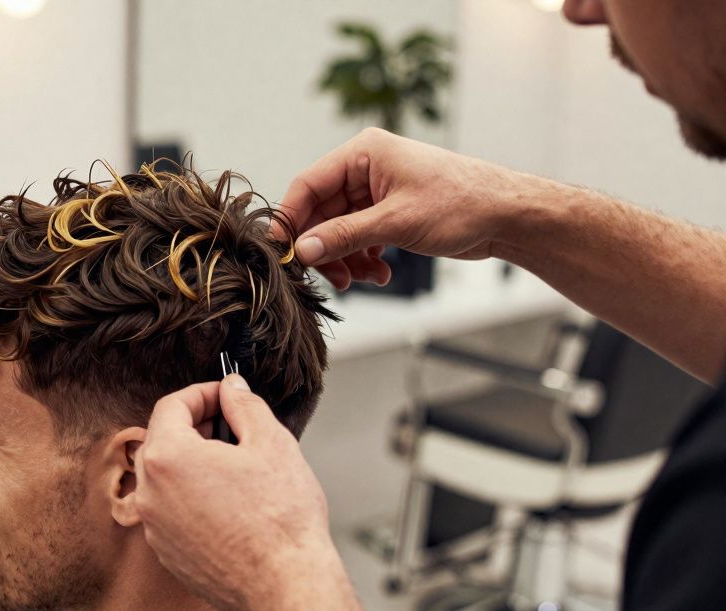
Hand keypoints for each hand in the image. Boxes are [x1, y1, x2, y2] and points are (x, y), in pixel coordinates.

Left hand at [133, 374, 333, 610]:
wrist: (285, 585)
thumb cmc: (281, 517)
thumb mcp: (270, 442)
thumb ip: (244, 406)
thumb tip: (232, 389)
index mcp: (167, 457)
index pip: (170, 406)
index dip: (200, 393)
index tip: (224, 396)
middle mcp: (150, 492)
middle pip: (161, 441)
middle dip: (193, 426)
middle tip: (229, 425)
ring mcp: (155, 527)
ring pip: (164, 479)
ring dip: (191, 463)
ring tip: (232, 464)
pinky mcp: (167, 554)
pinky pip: (170, 512)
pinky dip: (191, 497)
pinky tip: (227, 502)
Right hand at [277, 127, 536, 289]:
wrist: (507, 216)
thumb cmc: (462, 204)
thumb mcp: (396, 222)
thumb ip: (344, 236)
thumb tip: (303, 250)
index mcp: (364, 153)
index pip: (308, 185)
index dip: (291, 219)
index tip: (282, 252)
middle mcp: (366, 168)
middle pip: (320, 212)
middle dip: (324, 247)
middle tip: (329, 278)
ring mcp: (377, 191)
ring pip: (338, 230)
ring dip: (344, 258)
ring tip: (361, 279)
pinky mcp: (388, 212)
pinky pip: (358, 237)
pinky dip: (362, 258)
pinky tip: (379, 273)